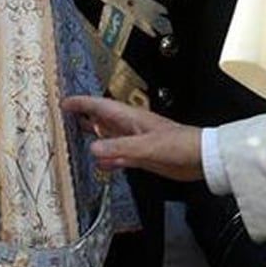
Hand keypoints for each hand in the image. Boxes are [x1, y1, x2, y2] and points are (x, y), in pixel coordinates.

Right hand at [62, 96, 202, 181]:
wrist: (201, 158)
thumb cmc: (180, 145)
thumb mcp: (147, 147)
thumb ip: (120, 148)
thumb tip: (93, 149)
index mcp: (132, 118)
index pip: (101, 107)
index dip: (82, 104)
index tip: (64, 103)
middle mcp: (131, 128)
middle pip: (102, 120)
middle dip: (84, 117)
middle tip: (64, 117)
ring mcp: (136, 142)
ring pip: (109, 138)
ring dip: (94, 137)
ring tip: (76, 137)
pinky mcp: (142, 156)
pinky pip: (119, 155)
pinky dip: (108, 158)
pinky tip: (100, 163)